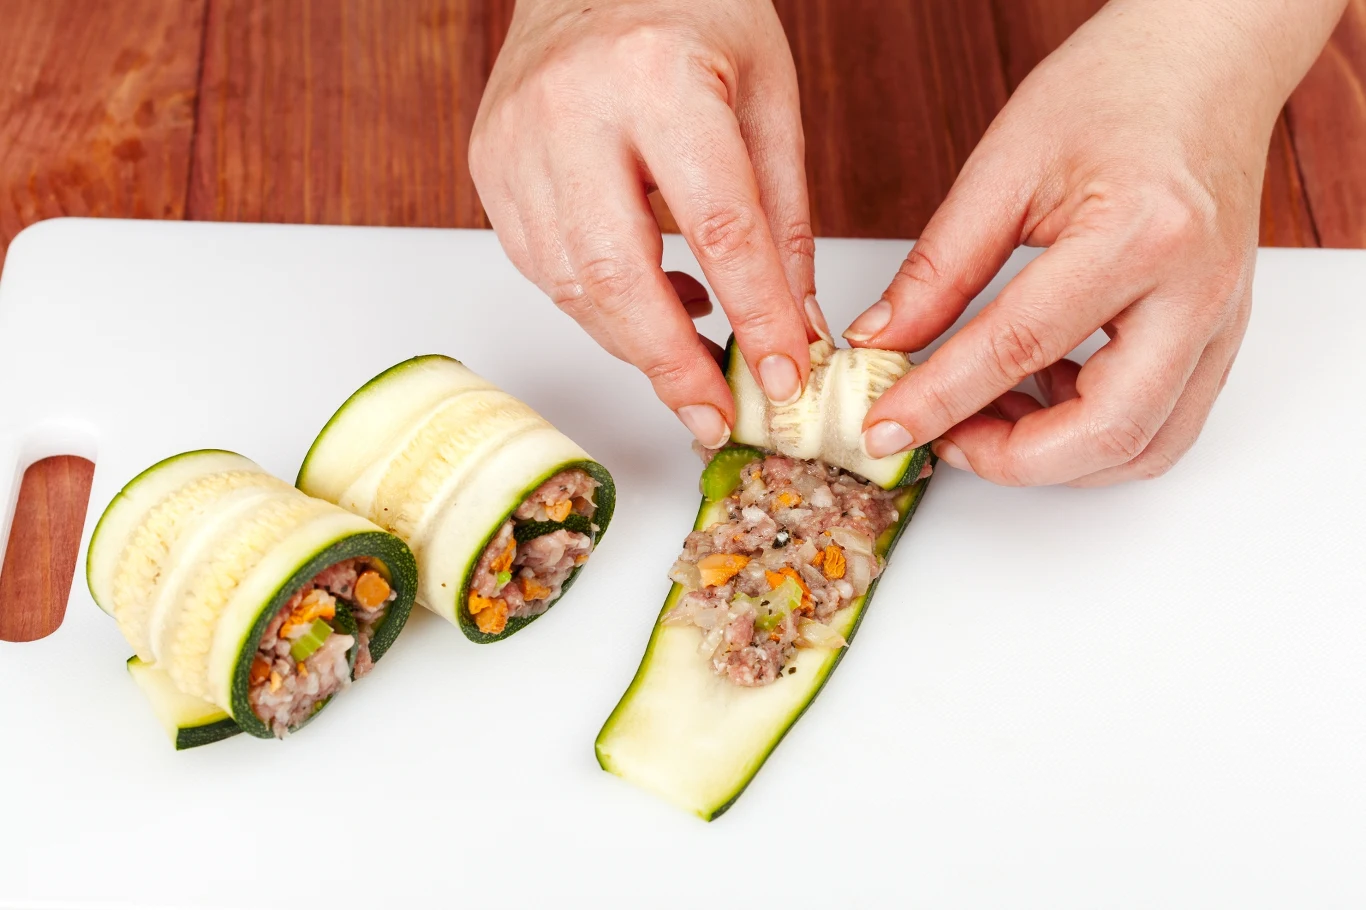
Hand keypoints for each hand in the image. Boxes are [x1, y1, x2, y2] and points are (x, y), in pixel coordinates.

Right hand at [471, 0, 827, 448]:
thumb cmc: (690, 12)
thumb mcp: (768, 95)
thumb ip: (783, 214)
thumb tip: (797, 322)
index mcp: (656, 74)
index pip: (718, 226)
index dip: (757, 316)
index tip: (786, 375)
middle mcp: (568, 109)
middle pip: (615, 274)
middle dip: (671, 364)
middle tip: (714, 418)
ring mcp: (514, 141)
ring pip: (569, 285)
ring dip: (635, 342)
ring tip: (693, 365)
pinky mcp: (489, 167)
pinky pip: (544, 267)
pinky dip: (601, 306)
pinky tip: (651, 305)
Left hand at [847, 0, 1345, 485]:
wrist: (1205, 62)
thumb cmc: (1116, 89)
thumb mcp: (1005, 165)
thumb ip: (940, 268)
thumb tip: (882, 342)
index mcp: (1140, 233)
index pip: (1019, 347)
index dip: (938, 400)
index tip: (884, 426)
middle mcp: (1196, 292)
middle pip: (1106, 431)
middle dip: (1009, 459)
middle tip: (939, 438)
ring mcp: (1220, 322)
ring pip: (1144, 448)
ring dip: (1053, 459)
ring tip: (982, 416)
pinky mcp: (1219, 336)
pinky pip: (1163, 426)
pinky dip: (1092, 437)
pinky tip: (1038, 397)